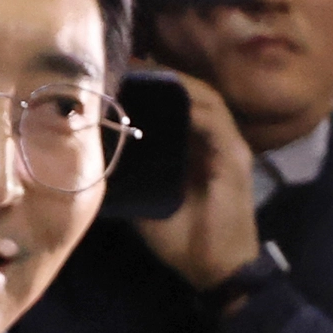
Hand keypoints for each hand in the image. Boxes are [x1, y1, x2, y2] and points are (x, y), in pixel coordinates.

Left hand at [128, 65, 262, 292]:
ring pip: (204, 99)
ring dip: (176, 83)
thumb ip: (132, 177)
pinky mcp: (235, 157)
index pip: (177, 106)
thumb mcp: (149, 203)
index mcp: (197, 150)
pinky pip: (214, 119)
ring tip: (144, 69)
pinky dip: (192, 104)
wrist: (219, 271)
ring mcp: (229, 146)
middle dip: (160, 76)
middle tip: (127, 61)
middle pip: (191, 95)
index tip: (119, 74)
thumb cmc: (186, 242)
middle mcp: (215, 141)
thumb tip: (97, 160)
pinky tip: (170, 94)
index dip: (151, 87)